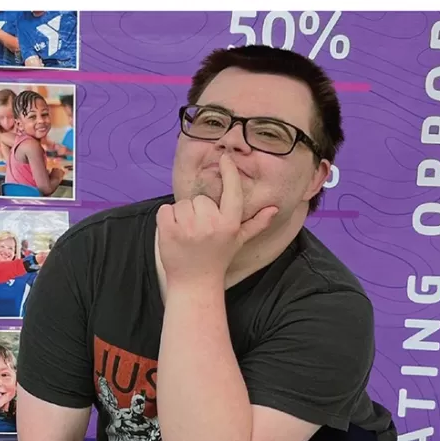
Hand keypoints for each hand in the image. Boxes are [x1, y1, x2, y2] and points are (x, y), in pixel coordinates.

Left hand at [155, 155, 276, 294]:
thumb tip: (274, 207)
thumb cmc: (218, 258)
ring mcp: (190, 228)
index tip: (225, 158)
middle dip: (198, 211)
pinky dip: (167, 218)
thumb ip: (256, 223)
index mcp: (230, 225)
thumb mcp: (239, 241)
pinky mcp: (170, 230)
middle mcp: (212, 225)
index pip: (233, 193)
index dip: (229, 173)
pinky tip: (175, 233)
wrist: (195, 282)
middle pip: (201, 199)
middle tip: (200, 231)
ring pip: (182, 203)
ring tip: (189, 234)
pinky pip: (165, 210)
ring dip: (182, 216)